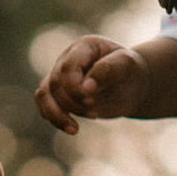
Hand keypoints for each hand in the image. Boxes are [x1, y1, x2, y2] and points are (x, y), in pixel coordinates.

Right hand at [34, 35, 151, 134]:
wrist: (132, 84)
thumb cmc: (130, 71)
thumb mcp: (126, 65)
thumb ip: (108, 70)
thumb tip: (86, 86)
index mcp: (84, 46)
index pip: (68, 67)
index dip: (74, 86)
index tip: (91, 99)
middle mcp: (68, 58)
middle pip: (56, 82)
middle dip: (73, 101)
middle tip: (94, 109)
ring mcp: (61, 75)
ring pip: (45, 93)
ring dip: (57, 113)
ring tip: (74, 129)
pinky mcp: (60, 92)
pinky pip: (44, 102)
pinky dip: (52, 117)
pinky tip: (70, 128)